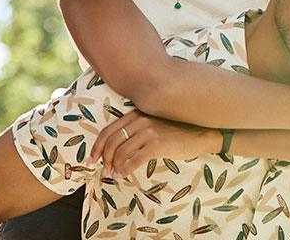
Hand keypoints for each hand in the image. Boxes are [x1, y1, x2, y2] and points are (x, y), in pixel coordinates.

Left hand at [88, 110, 219, 177]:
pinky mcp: (158, 144)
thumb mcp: (151, 125)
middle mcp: (141, 119)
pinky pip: (134, 160)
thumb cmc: (173, 131)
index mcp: (136, 113)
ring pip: (121, 152)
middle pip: (112, 141)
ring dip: (114, 166)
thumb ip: (134, 130)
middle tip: (104, 170)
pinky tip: (123, 175)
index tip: (91, 160)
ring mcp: (149, 131)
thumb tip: (113, 149)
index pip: (108, 130)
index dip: (96, 147)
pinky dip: (125, 170)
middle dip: (104, 159)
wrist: (198, 134)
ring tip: (114, 175)